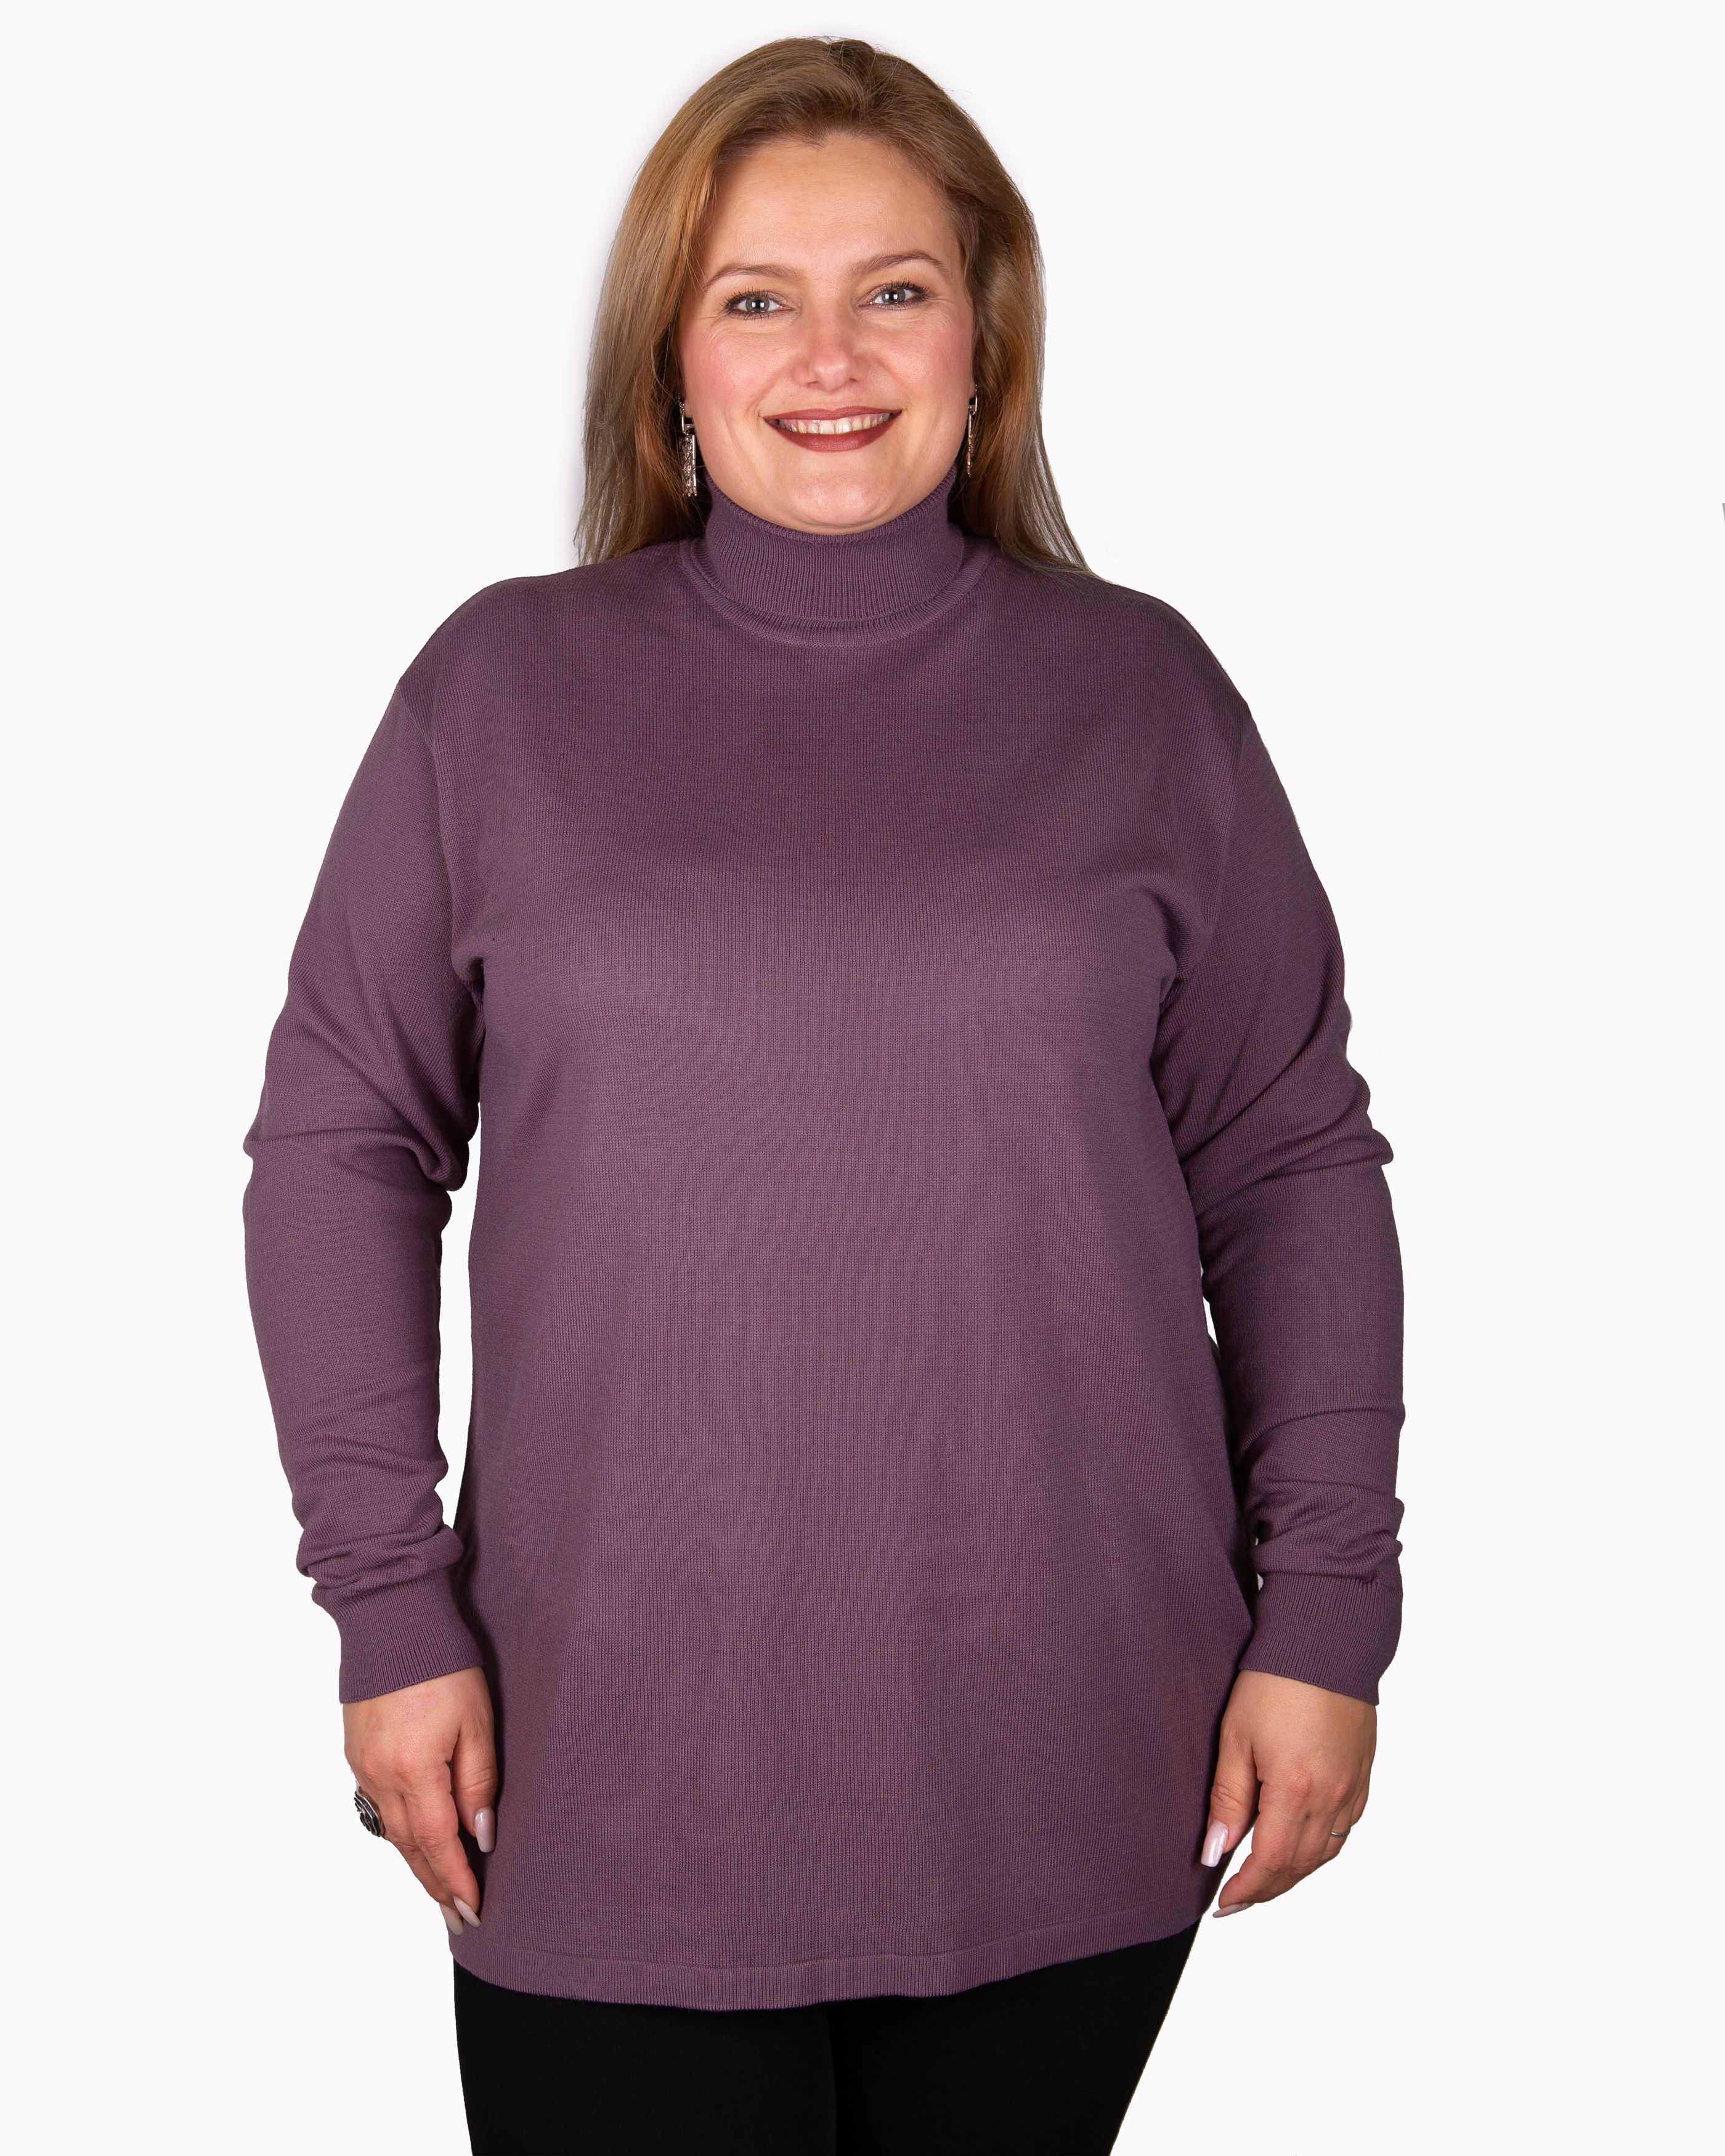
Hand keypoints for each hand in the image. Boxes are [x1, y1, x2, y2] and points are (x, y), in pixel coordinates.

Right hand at [343, 1665, 496, 1933]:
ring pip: (393, 1831)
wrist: (391, 1617)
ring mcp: (363, 1766)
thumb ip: (478, 1780)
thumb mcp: (477, 1719)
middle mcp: (380, 1776)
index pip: (438, 1843)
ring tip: (441, 1893)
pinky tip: (416, 1843)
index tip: (475, 1910)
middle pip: (412, 1847)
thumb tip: (481, 1833)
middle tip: (459, 1919)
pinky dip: (401, 1833)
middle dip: (436, 1886)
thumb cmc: (442, 1661)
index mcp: (412, 1769)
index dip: (457, 1880)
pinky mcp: (357, 1754)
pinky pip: (380, 1807)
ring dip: (417, 1864)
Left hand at [1200, 1669, 1374, 1916]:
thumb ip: (1228, 1799)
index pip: (1271, 1862)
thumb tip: (1215, 1851)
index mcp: (1296, 1789)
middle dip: (1267, 1888)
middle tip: (1238, 1900)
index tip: (1224, 1902)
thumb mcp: (1236, 1737)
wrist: (1326, 1640)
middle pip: (1299, 1865)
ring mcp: (1353, 1788)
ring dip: (1294, 1873)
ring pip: (1325, 1853)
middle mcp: (1332, 1797)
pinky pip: (1344, 1830)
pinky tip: (1300, 1846)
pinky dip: (1321, 1848)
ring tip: (1264, 1880)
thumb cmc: (1274, 1681)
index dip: (1247, 1889)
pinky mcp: (1363, 1776)